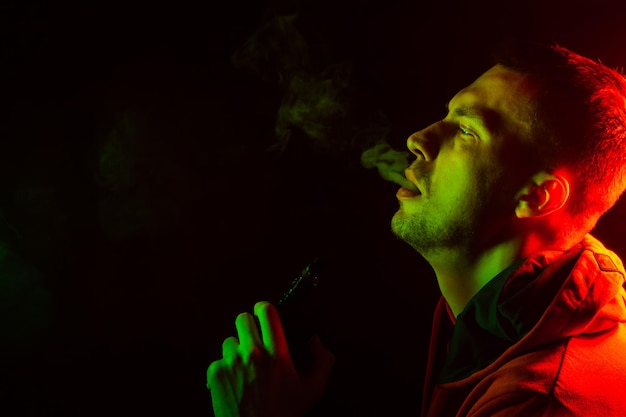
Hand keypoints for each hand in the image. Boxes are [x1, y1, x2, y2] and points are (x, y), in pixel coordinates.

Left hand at [207, 301, 334, 416]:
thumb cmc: (283, 414)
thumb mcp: (313, 390)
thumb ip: (323, 361)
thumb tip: (315, 341)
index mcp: (277, 352)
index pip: (266, 311)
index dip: (264, 309)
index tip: (264, 315)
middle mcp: (252, 352)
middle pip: (243, 318)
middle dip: (249, 327)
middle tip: (254, 341)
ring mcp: (231, 362)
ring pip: (230, 340)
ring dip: (236, 350)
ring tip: (245, 369)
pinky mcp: (215, 372)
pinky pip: (219, 359)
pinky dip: (225, 368)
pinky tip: (235, 383)